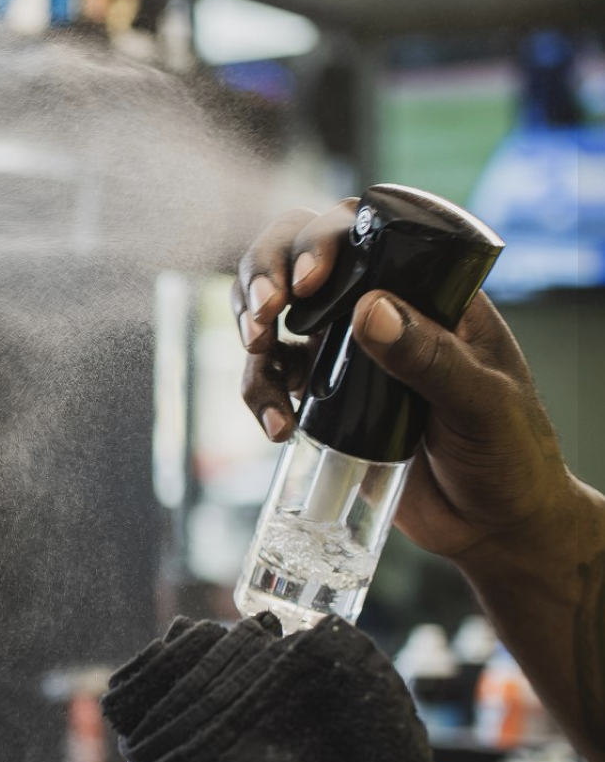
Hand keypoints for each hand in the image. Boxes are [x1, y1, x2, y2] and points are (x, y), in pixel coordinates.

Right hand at [232, 201, 574, 565]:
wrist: (490, 524)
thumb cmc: (509, 454)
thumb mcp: (482, 402)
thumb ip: (429, 357)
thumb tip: (371, 310)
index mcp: (428, 293)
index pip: (363, 237)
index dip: (319, 243)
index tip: (307, 284)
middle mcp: (379, 312)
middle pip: (298, 262)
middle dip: (264, 281)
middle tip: (261, 323)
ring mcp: (345, 355)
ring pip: (274, 320)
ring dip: (253, 338)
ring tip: (260, 366)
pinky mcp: (323, 400)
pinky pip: (272, 380)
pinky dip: (260, 396)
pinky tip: (278, 428)